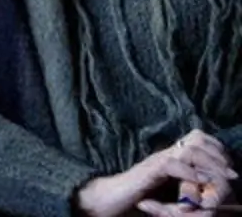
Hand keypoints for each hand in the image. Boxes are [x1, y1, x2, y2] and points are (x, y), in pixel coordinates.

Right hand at [76, 130, 236, 216]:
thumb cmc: (134, 199)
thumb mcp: (168, 198)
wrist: (108, 200)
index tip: (229, 167)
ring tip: (222, 178)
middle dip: (218, 155)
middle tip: (231, 173)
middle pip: (196, 139)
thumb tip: (209, 196)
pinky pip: (172, 164)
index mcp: (170, 157)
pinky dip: (190, 172)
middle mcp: (164, 154)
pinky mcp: (147, 171)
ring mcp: (156, 161)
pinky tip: (201, 182)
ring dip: (209, 163)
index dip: (217, 149)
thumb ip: (185, 195)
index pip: (197, 138)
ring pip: (189, 149)